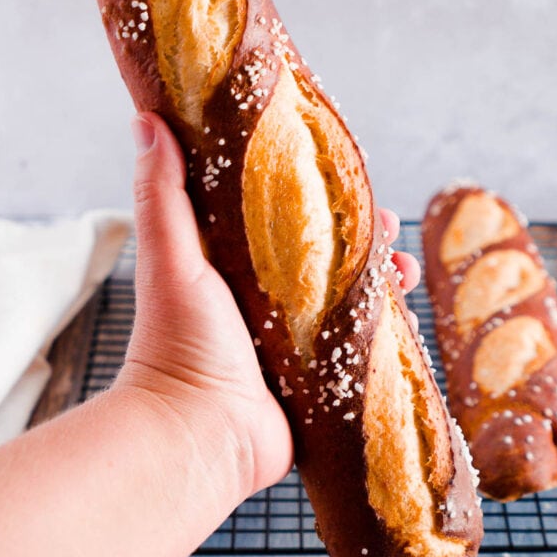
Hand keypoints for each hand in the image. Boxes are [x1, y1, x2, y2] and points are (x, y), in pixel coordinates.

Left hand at [119, 113, 420, 498]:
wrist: (197, 437)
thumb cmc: (176, 343)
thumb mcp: (172, 258)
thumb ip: (162, 193)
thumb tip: (147, 120)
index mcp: (234, 266)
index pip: (284, 216)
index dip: (317, 194)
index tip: (346, 174)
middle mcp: (267, 301)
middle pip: (328, 256)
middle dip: (363, 236)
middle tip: (390, 223)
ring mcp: (296, 342)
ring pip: (352, 299)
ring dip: (384, 279)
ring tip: (406, 269)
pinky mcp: (319, 380)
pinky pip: (362, 348)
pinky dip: (388, 329)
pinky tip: (408, 315)